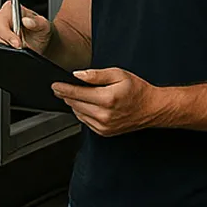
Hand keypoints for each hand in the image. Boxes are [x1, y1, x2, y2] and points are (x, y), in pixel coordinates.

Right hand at [0, 0, 52, 53]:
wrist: (41, 43)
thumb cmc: (40, 31)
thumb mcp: (44, 26)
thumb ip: (37, 22)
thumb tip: (27, 21)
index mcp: (11, 9)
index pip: (2, 20)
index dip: (7, 33)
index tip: (17, 43)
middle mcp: (2, 17)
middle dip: (5, 41)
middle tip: (18, 47)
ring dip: (4, 45)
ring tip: (18, 48)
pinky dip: (2, 49)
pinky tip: (12, 50)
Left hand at [51, 67, 166, 136]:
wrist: (151, 108)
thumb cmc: (136, 89)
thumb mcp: (117, 74)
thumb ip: (96, 75)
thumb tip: (77, 75)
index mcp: (107, 99)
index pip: (77, 94)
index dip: (63, 88)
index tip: (54, 85)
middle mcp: (104, 115)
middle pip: (75, 104)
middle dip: (66, 95)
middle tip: (61, 87)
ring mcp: (104, 126)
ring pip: (78, 113)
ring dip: (74, 104)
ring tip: (75, 94)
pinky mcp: (104, 132)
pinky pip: (85, 121)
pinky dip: (82, 112)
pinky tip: (86, 104)